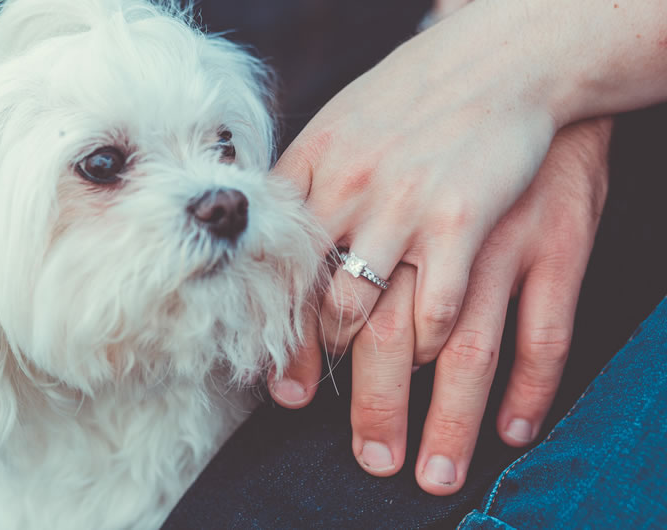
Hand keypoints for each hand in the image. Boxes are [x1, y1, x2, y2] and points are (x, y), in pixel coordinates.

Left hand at [273, 109, 610, 491]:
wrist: (498, 58)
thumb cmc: (410, 102)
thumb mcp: (335, 129)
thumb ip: (303, 196)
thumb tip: (275, 263)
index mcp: (321, 179)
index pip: (295, 283)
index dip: (291, 348)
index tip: (287, 395)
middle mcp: (372, 204)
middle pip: (357, 327)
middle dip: (363, 402)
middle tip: (368, 456)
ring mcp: (436, 220)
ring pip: (427, 342)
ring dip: (430, 414)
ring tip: (426, 464)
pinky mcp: (499, 228)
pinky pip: (508, 325)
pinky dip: (514, 385)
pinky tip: (508, 426)